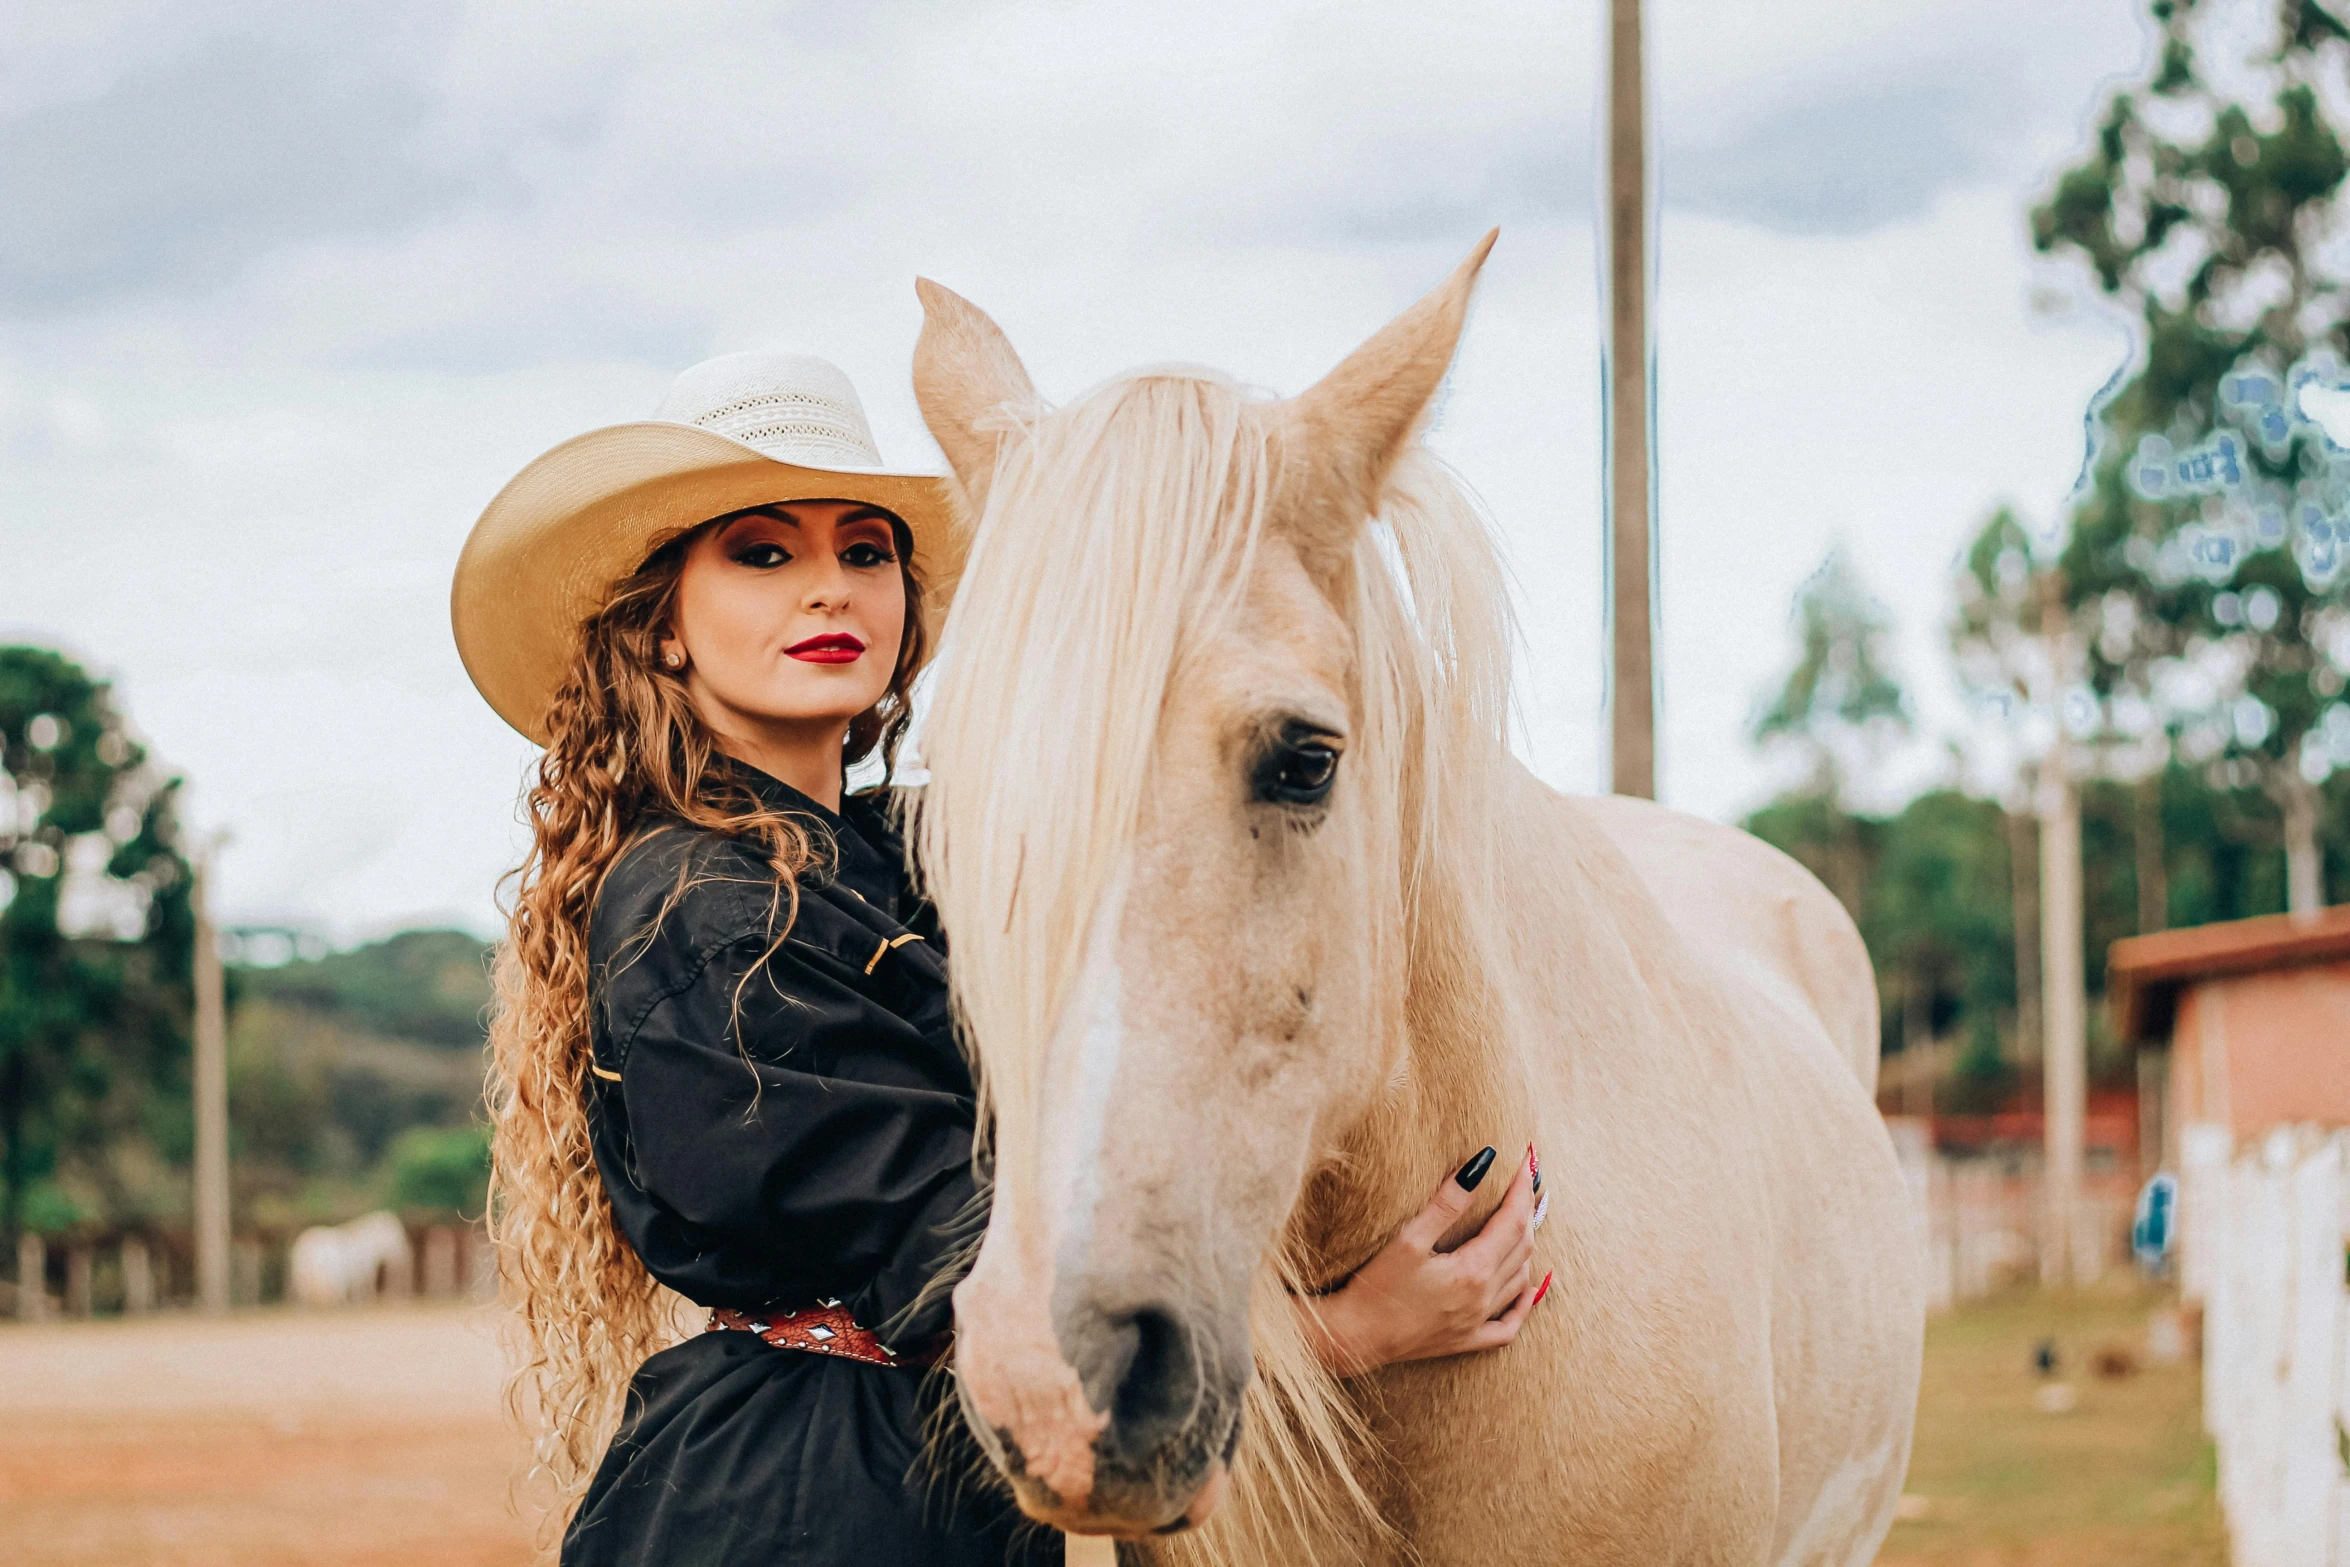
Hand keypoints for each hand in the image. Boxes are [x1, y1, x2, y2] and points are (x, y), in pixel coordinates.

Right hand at [1298, 1143, 1550, 1375]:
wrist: (1355, 1338)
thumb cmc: (1377, 1287)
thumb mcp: (1409, 1239)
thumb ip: (1447, 1203)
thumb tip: (1479, 1167)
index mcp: (1473, 1271)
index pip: (1512, 1221)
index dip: (1521, 1190)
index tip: (1527, 1163)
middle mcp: (1483, 1298)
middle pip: (1521, 1247)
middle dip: (1526, 1211)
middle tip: (1525, 1183)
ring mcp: (1477, 1323)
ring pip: (1520, 1279)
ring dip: (1525, 1247)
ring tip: (1521, 1220)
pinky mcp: (1466, 1340)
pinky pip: (1509, 1326)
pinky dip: (1524, 1303)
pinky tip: (1529, 1288)